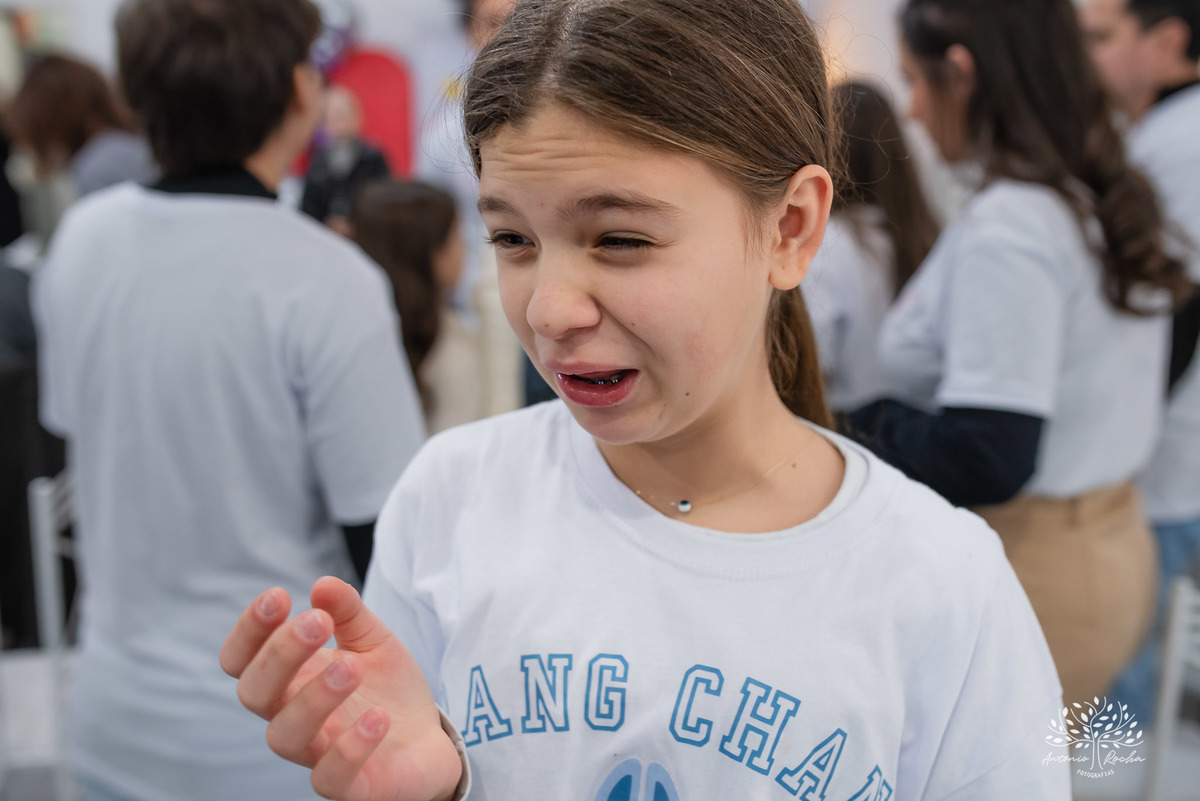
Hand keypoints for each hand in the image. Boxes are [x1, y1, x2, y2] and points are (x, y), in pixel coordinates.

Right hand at [220, 577, 462, 800]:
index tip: (278, 596)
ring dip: (313, 698)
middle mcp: (293, 718)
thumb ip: (349, 612)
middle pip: (254, 694)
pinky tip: (377, 717)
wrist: (429, 740)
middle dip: (280, 655)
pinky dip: (350, 748)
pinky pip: (330, 777)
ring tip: (351, 667)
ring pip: (284, 736)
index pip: (242, 661)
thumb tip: (323, 584)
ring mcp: (316, 754)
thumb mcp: (373, 640)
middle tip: (318, 622)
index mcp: (290, 680)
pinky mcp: (348, 786)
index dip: (248, 631)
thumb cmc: (388, 689)